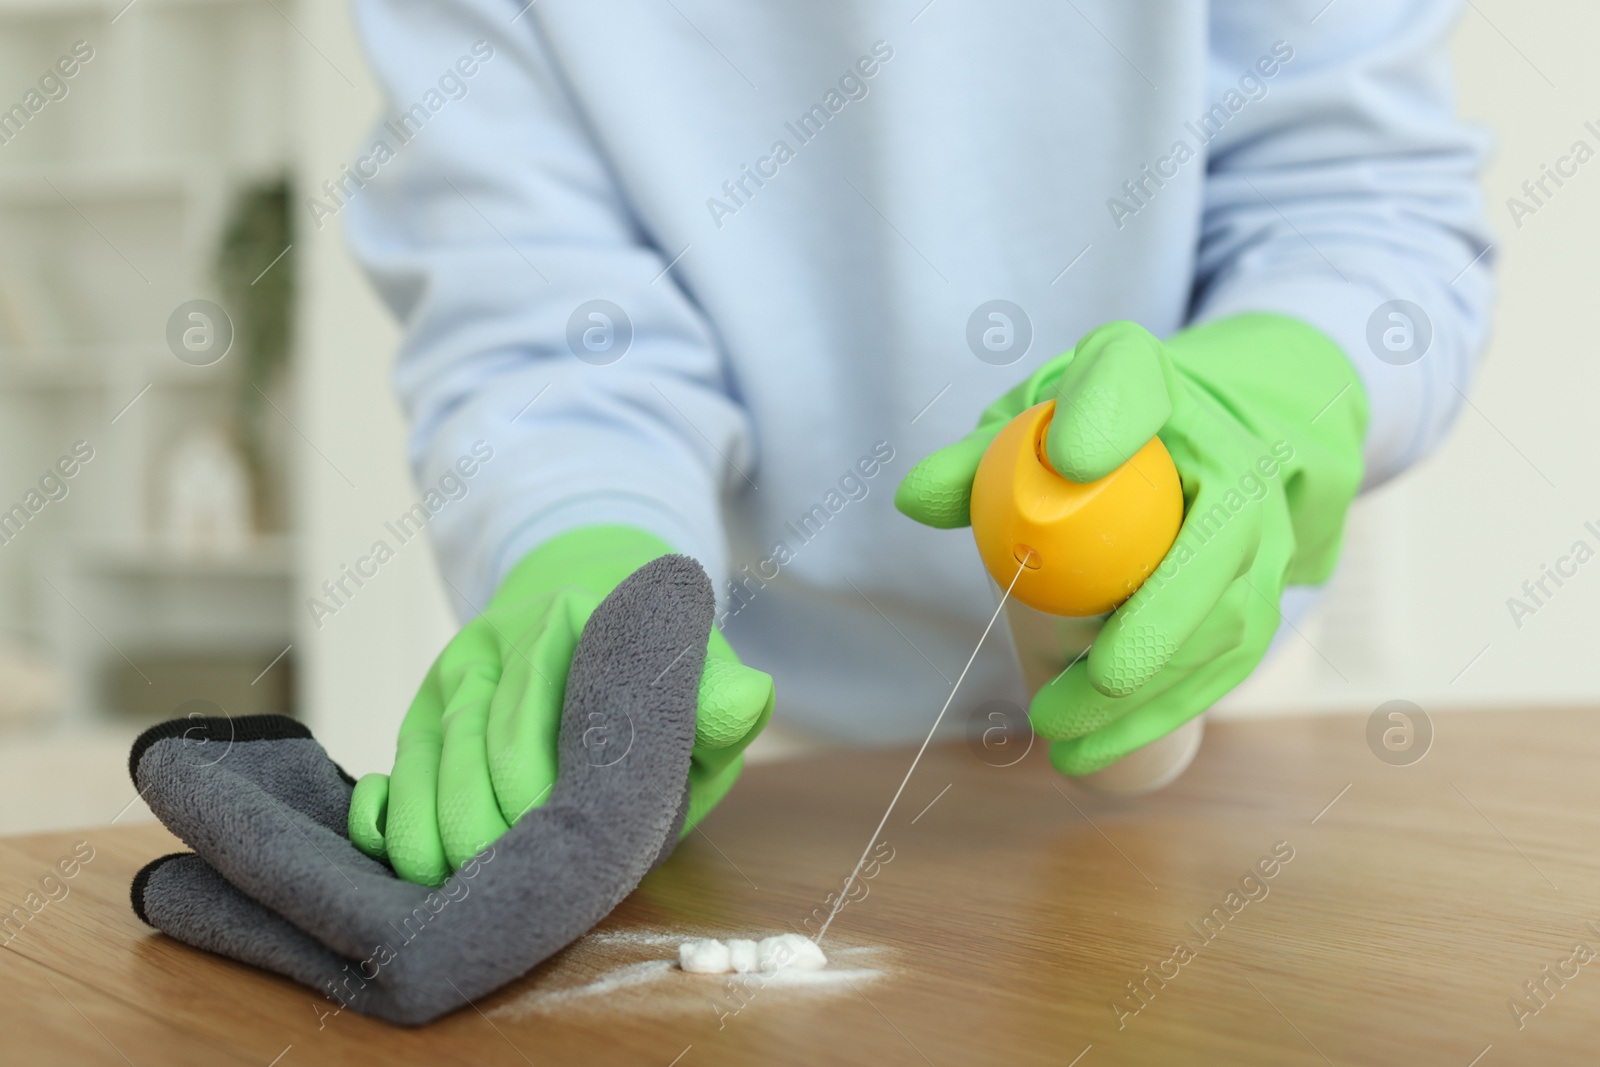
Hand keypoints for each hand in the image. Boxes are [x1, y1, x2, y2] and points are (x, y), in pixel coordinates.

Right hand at [348, 525, 772, 884]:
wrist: (598, 619)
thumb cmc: (657, 677)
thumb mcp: (699, 679)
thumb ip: (719, 695)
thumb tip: (746, 701)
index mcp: (570, 622)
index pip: (531, 715)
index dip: (536, 791)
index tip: (558, 845)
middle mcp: (498, 645)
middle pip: (469, 748)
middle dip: (485, 827)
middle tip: (513, 884)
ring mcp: (452, 678)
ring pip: (424, 764)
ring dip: (435, 838)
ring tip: (466, 893)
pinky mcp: (423, 713)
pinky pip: (393, 767)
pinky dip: (386, 817)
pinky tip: (400, 858)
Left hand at [895, 316, 1365, 774]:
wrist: (1192, 443)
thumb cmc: (1086, 435)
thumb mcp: (1027, 424)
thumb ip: (974, 460)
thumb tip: (916, 500)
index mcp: (1150, 383)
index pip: (1132, 381)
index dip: (1110, 416)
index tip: (1068, 459)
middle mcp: (1230, 452)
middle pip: (1214, 540)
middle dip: (1153, 628)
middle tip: (1078, 691)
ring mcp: (1262, 527)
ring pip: (1226, 623)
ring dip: (1151, 696)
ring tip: (1062, 737)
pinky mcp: (1264, 593)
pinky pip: (1227, 664)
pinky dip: (1163, 716)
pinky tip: (1099, 756)